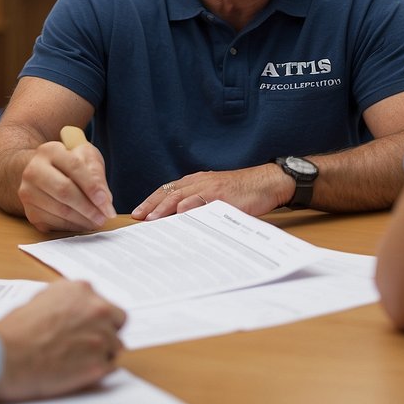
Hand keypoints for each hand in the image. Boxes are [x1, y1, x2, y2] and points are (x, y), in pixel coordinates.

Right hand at [0, 280, 126, 402]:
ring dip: (101, 353)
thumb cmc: (16, 331)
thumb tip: (73, 312)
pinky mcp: (100, 364)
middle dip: (106, 332)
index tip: (88, 327)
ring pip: (115, 347)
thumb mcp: (40, 300)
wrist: (7, 356)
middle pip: (118, 322)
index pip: (105, 304)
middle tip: (87, 344)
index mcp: (81, 290)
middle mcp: (97, 309)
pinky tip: (78, 372)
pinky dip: (98, 370)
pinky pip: (110, 368)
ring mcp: (102, 337)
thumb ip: (65, 303)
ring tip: (76, 361)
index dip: (96, 318)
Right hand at [17, 138, 115, 232]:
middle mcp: (34, 171)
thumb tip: (104, 200)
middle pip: (64, 191)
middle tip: (104, 217)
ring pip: (60, 211)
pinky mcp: (30, 212)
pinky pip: (54, 224)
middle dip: (88, 207)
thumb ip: (97, 175)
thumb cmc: (69, 165)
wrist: (44, 175)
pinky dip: (73, 226)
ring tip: (97, 221)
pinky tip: (83, 223)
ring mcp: (29, 193)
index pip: (74, 167)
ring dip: (83, 220)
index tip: (106, 202)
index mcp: (50, 151)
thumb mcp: (87, 158)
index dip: (92, 186)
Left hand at [131, 164, 285, 221]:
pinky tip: (180, 213)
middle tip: (137, 217)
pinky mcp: (222, 194)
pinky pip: (202, 199)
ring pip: (181, 195)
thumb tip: (182, 221)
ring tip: (152, 218)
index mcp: (196, 181)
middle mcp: (199, 182)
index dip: (151, 201)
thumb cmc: (243, 192)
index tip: (137, 213)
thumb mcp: (217, 196)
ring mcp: (210, 187)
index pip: (168, 190)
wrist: (267, 182)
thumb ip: (199, 204)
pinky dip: (190, 205)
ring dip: (165, 207)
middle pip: (169, 192)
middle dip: (151, 205)